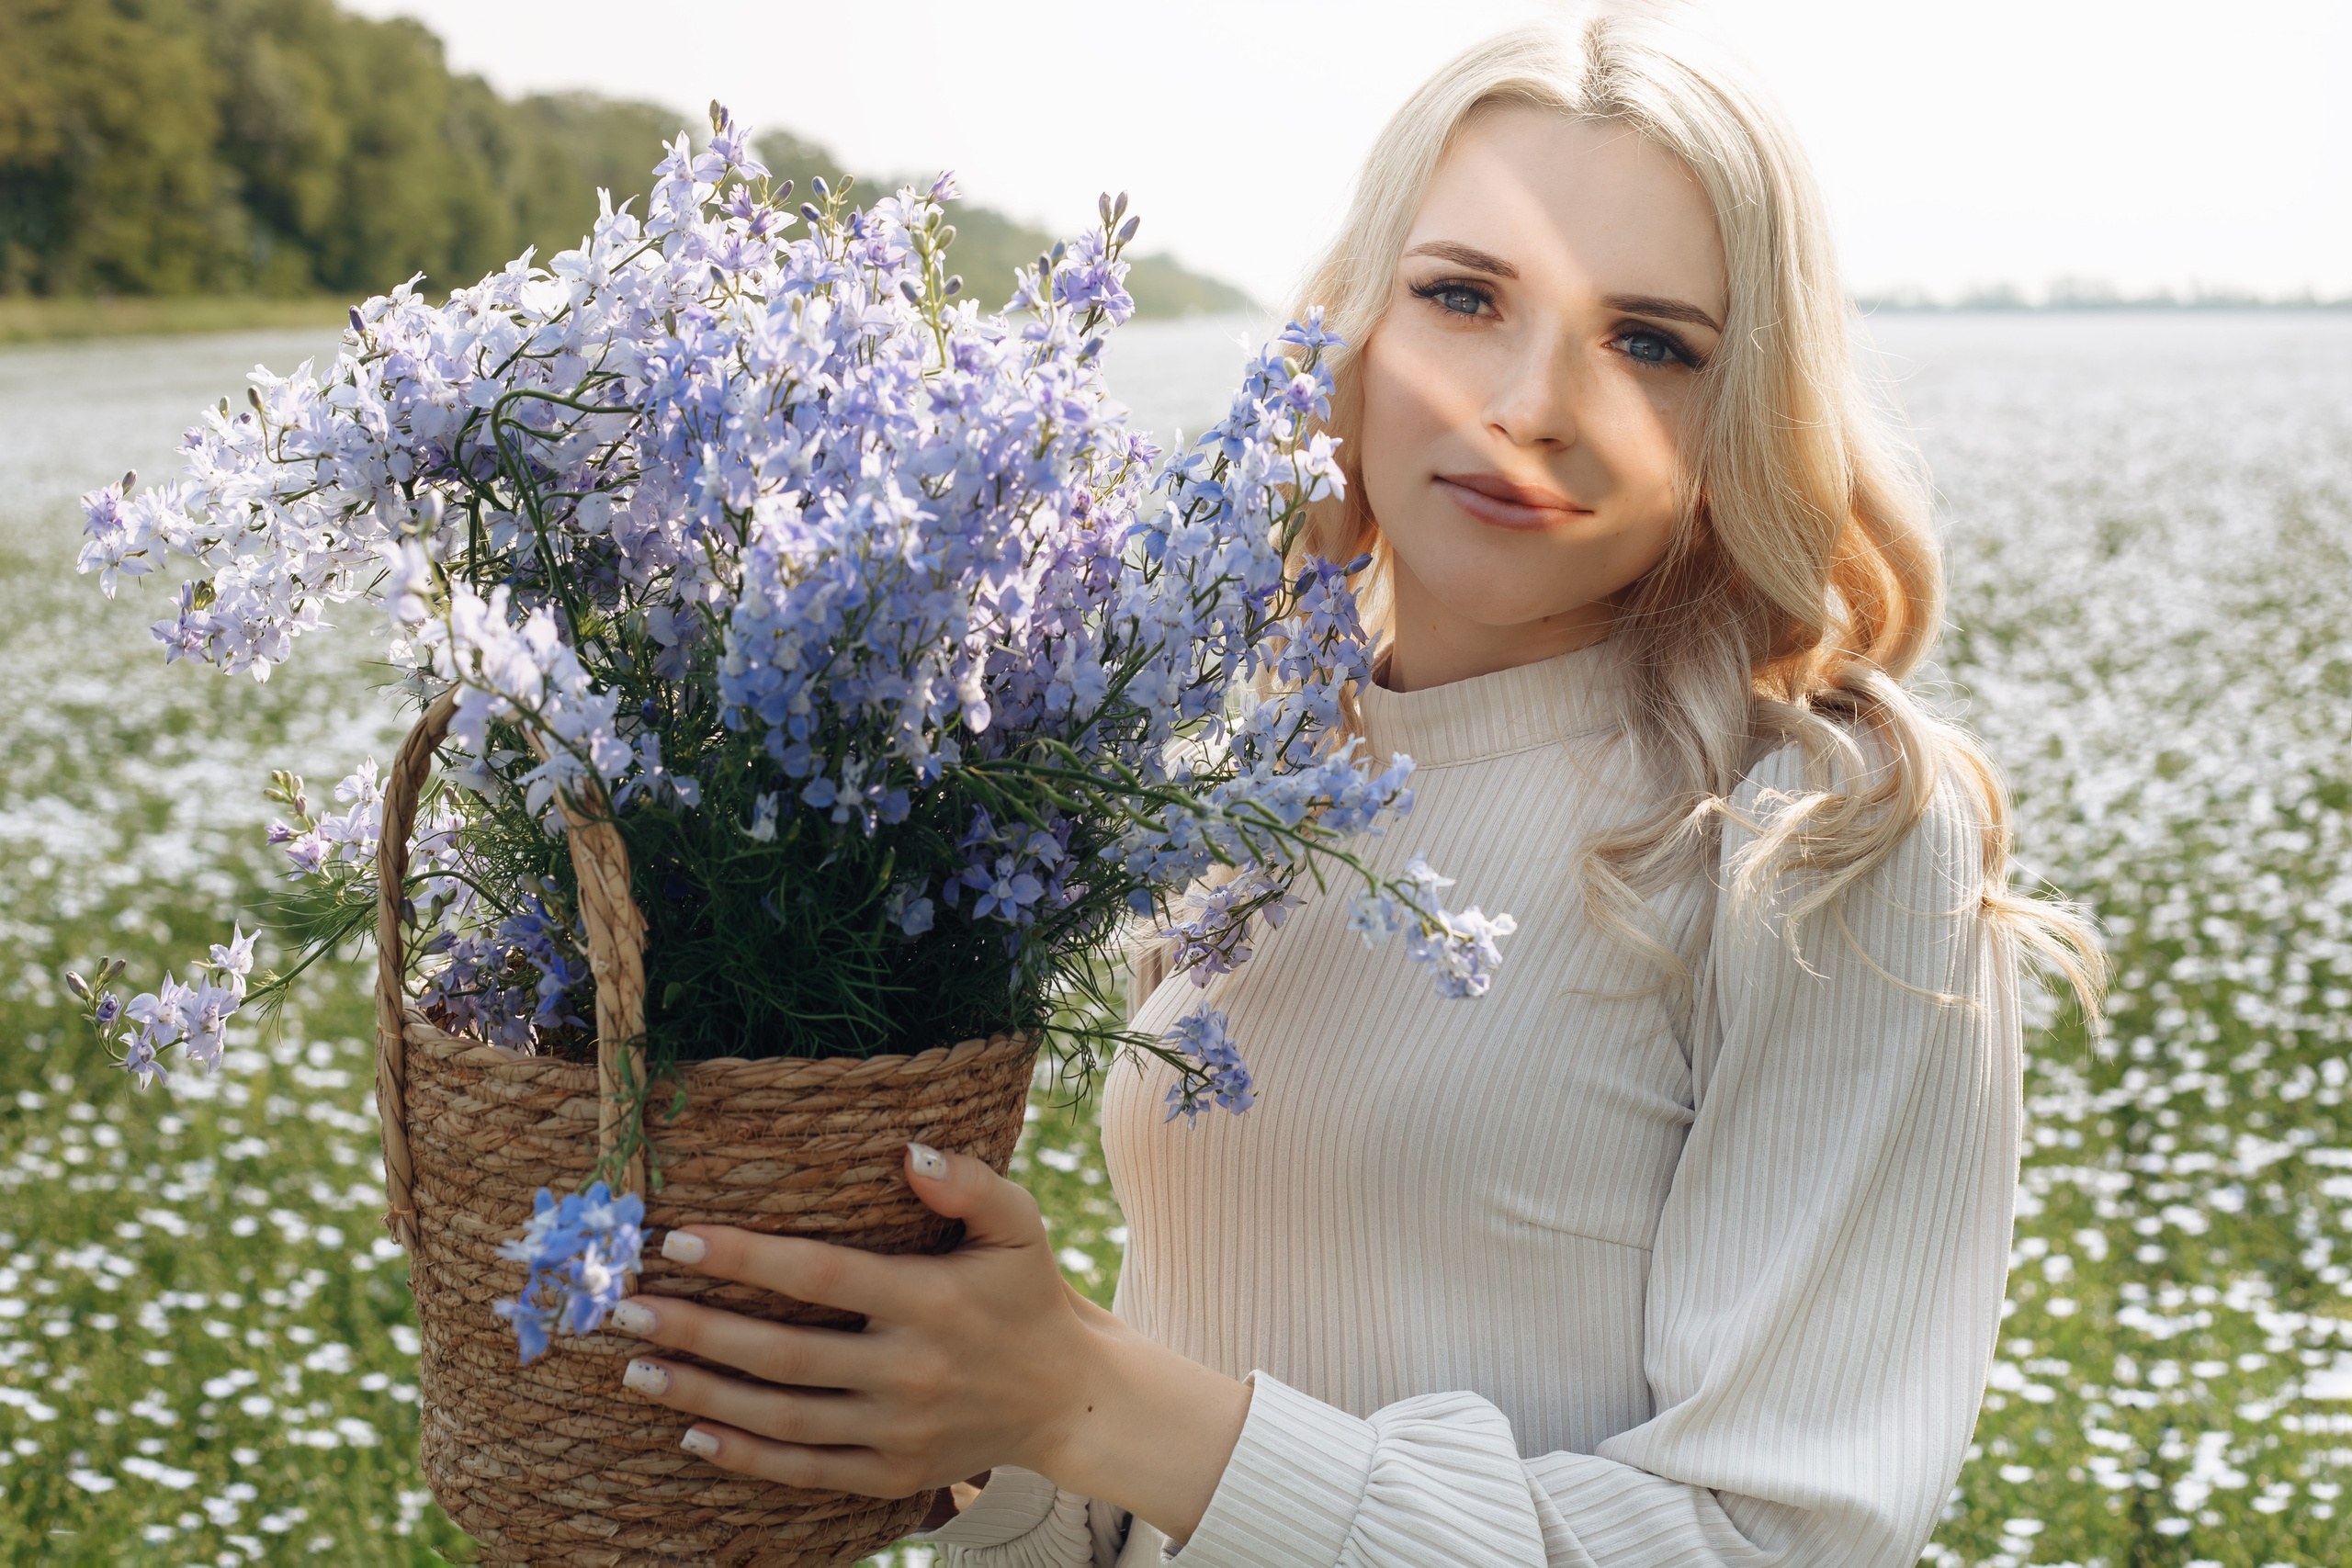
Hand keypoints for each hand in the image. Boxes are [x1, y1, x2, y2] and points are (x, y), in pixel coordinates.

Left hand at [610, 1142, 1252, 1542]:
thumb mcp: (1019, 1225)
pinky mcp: (890, 1475)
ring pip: (780, 1417)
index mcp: (930, 1302)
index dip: (747, 1258)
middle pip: (781, 1354)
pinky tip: (690, 1430)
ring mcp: (896, 1431)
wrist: (1067, 1396)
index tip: (679, 1236)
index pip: (821, 1276)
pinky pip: (803, 1470)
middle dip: (697, 1330)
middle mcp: (907, 1373)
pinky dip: (742, 1456)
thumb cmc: (1028, 1293)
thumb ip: (970, 1183)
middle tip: (628, 1307)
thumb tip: (909, 1152)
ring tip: (636, 1366)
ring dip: (701, 1392)